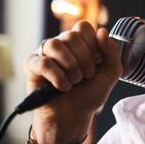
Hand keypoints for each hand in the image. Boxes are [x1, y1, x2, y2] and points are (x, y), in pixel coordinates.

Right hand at [23, 20, 122, 143]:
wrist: (74, 115)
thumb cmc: (90, 93)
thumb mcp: (110, 73)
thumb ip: (112, 52)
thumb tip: (102, 31)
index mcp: (80, 42)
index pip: (84, 27)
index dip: (94, 45)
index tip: (97, 62)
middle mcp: (62, 43)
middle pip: (72, 36)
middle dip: (85, 60)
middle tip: (86, 76)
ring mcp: (45, 53)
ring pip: (55, 45)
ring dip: (71, 67)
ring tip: (74, 81)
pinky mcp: (32, 65)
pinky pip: (43, 62)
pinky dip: (58, 77)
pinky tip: (62, 87)